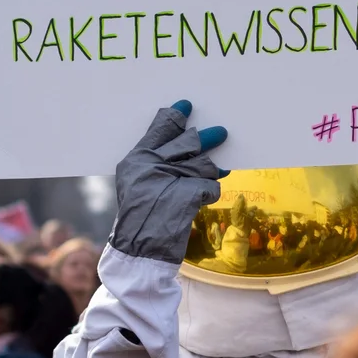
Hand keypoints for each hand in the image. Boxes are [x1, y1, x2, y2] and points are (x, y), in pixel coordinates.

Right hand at [107, 101, 228, 262]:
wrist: (138, 251)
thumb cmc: (140, 217)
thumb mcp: (137, 186)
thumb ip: (155, 164)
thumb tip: (188, 143)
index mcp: (136, 160)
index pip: (159, 130)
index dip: (175, 118)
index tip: (185, 106)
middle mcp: (151, 166)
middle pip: (187, 143)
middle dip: (206, 138)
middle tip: (222, 132)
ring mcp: (169, 180)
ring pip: (203, 165)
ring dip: (213, 169)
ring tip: (220, 170)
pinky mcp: (187, 197)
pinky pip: (210, 187)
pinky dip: (211, 191)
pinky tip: (206, 195)